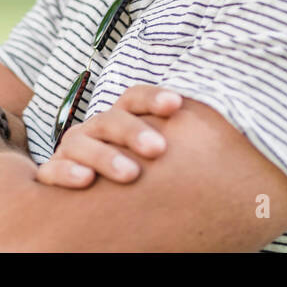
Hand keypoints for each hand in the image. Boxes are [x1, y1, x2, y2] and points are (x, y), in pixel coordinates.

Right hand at [35, 85, 182, 188]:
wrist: (81, 189)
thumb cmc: (131, 171)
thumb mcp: (151, 155)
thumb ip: (175, 143)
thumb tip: (234, 140)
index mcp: (122, 118)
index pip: (135, 98)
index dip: (155, 98)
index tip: (177, 105)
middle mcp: (96, 129)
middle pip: (113, 119)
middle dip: (135, 131)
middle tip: (159, 149)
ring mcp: (73, 149)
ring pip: (84, 143)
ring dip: (107, 156)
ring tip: (130, 174)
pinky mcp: (52, 173)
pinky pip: (54, 170)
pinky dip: (67, 173)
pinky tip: (85, 181)